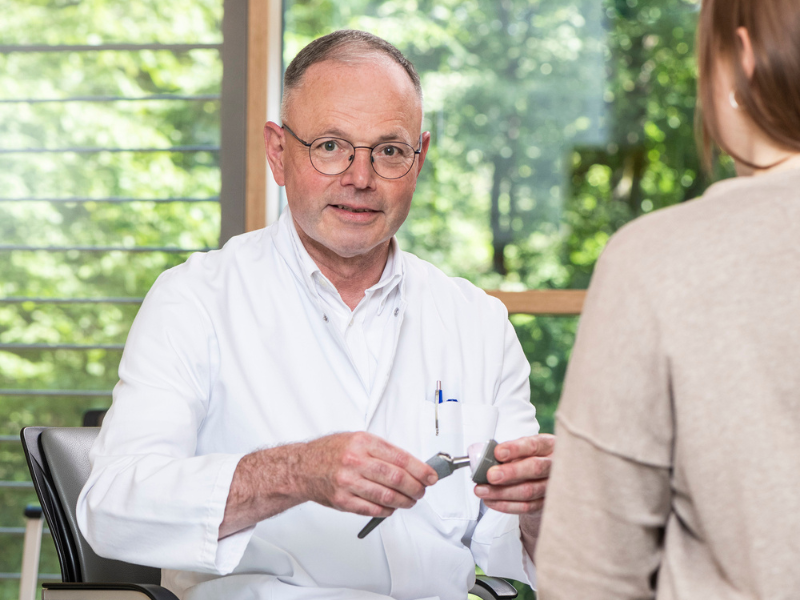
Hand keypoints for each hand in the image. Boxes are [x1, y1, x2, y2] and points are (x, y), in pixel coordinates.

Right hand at [297, 432, 438, 517]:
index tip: (431, 476)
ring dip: (405, 501)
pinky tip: (392, 507)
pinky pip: (372, 509)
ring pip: (387, 496)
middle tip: (422, 490)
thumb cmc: (331, 452)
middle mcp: (355, 461)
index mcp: (362, 442)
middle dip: (416, 487)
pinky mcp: (342, 501)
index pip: (400, 458)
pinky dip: (387, 510)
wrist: (302, 467)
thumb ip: (382, 451)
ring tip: (411, 500)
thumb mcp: (356, 439)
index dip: (420, 469)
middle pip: (396, 478)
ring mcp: (348, 482)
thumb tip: (411, 465)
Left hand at [473, 434, 554, 514]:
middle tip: (491, 475)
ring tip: (482, 490)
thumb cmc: (530, 459)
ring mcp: (553, 487)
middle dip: (510, 473)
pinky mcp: (546, 504)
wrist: (543, 479)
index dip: (515, 449)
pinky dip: (505, 505)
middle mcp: (554, 465)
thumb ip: (510, 453)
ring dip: (501, 492)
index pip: (534, 445)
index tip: (498, 453)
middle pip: (535, 468)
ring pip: (528, 491)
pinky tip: (491, 500)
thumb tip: (487, 459)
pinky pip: (526, 507)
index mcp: (548, 445)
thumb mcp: (524, 449)